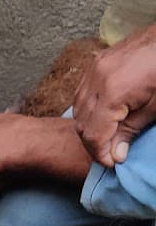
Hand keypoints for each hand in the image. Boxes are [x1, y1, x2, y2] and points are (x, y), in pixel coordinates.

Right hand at [73, 25, 155, 166]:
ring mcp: (94, 68)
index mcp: (113, 91)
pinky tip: (102, 116)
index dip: (100, 153)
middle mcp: (97, 78)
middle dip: (94, 143)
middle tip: (111, 152)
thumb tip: (116, 155)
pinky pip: (81, 93)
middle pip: (82, 124)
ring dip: (89, 127)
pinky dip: (88, 109)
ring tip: (108, 135)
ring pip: (78, 109)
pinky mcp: (96, 62)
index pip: (94, 134)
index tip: (112, 163)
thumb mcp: (155, 106)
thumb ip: (131, 131)